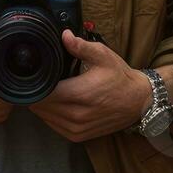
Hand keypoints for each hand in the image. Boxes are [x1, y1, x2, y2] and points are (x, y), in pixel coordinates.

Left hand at [29, 29, 152, 141]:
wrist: (138, 101)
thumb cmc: (119, 77)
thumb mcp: (103, 55)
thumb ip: (81, 46)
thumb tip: (64, 35)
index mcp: (80, 94)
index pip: (43, 92)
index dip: (35, 82)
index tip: (35, 72)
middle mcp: (76, 115)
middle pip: (40, 105)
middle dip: (38, 91)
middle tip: (40, 79)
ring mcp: (76, 128)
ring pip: (44, 116)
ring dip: (42, 104)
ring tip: (48, 90)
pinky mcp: (78, 136)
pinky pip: (53, 126)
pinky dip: (50, 115)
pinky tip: (56, 103)